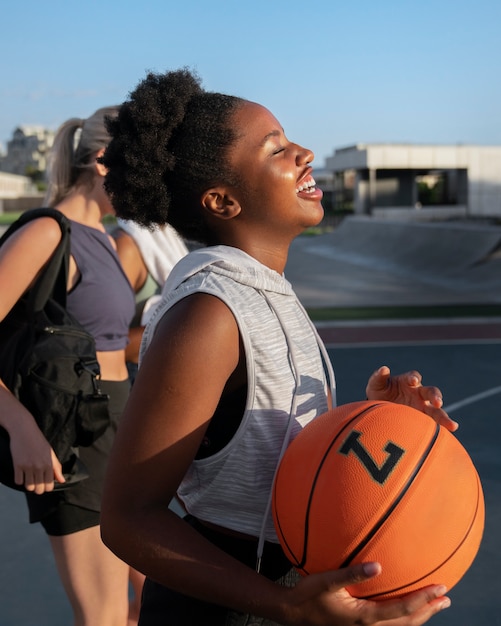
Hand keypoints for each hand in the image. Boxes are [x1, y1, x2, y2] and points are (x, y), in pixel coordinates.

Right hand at [8, 411, 64, 493]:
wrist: (24, 429)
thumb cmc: (39, 440)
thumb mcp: (51, 453)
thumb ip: (57, 468)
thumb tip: (62, 481)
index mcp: (49, 464)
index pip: (49, 486)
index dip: (47, 487)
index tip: (44, 483)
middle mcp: (39, 467)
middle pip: (39, 489)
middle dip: (38, 488)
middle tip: (36, 482)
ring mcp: (28, 466)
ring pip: (28, 487)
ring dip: (29, 485)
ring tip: (29, 478)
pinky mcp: (17, 465)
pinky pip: (18, 481)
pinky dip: (19, 480)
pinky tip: (22, 474)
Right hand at [284, 562, 449, 624]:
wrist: (293, 613)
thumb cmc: (309, 594)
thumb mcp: (327, 580)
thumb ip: (352, 573)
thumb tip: (378, 565)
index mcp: (364, 617)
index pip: (402, 610)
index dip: (423, 600)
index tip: (440, 589)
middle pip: (407, 623)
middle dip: (428, 611)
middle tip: (446, 598)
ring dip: (419, 616)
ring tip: (434, 605)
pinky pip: (390, 625)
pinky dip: (404, 617)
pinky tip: (405, 608)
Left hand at [366, 366, 457, 431]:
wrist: (379, 410)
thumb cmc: (380, 393)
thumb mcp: (376, 385)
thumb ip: (378, 377)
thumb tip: (384, 369)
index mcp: (408, 382)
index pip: (414, 376)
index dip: (414, 377)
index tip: (413, 381)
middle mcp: (418, 394)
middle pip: (431, 392)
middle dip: (436, 396)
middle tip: (438, 403)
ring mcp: (422, 408)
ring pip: (437, 412)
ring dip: (444, 418)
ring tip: (453, 426)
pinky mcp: (423, 421)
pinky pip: (433, 426)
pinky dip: (440, 430)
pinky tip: (447, 436)